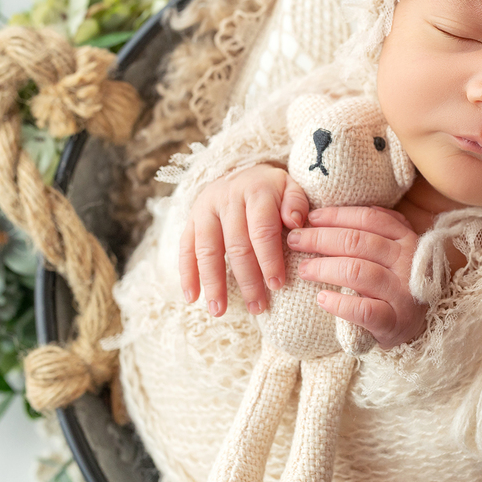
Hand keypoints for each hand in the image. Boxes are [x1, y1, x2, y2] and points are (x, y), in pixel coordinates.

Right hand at [179, 163, 309, 316]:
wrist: (242, 170)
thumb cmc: (273, 189)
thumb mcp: (291, 187)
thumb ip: (296, 203)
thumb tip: (295, 223)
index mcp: (256, 191)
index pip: (262, 229)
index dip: (269, 258)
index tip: (277, 285)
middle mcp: (227, 198)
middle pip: (236, 245)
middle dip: (247, 279)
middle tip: (257, 307)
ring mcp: (205, 209)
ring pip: (207, 250)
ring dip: (213, 283)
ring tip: (219, 311)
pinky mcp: (190, 219)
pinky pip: (185, 248)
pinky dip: (187, 273)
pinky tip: (192, 297)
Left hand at [288, 206, 426, 348]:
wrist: (419, 327)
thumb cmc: (398, 284)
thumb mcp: (396, 252)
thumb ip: (378, 229)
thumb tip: (337, 211)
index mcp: (408, 239)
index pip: (368, 218)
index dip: (336, 216)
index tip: (310, 219)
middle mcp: (408, 262)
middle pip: (357, 242)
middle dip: (320, 238)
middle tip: (295, 240)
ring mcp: (403, 292)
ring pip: (357, 271)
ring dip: (323, 268)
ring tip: (303, 269)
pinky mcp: (395, 321)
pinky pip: (362, 309)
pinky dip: (338, 303)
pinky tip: (321, 298)